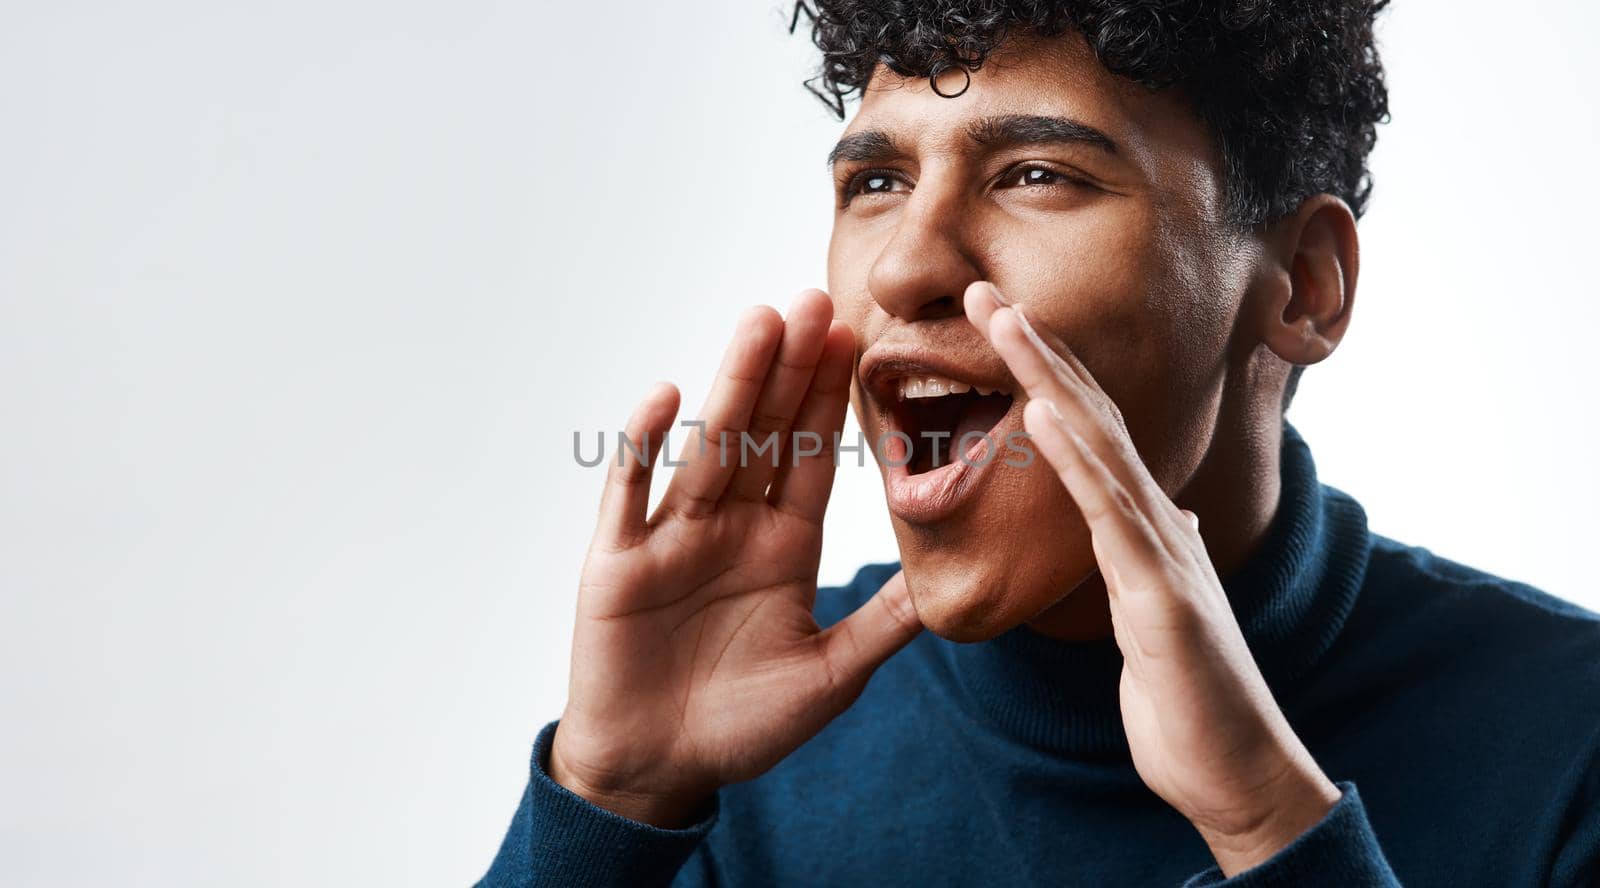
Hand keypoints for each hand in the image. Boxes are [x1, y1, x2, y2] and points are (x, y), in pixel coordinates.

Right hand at [549, 289, 923, 828]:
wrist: (657, 769)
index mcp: (784, 547)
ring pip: (710, 446)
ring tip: (759, 321)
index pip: (812, 458)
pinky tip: (667, 396)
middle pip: (765, 433)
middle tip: (814, 300)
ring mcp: (673, 537)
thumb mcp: (829, 676)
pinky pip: (631, 494)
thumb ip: (882, 626)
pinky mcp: (619, 561)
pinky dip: (643, 447)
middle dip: (790, 370)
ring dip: (734, 383)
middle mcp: (731, 527)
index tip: (854, 338)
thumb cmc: (742, 727)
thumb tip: (950, 587)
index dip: (831, 400)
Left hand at [964, 281, 1340, 876]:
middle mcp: (1156, 520)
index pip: (1087, 430)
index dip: (1044, 371)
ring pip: (1097, 443)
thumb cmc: (1192, 696)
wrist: (1234, 770)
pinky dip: (1073, 456)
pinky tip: (1039, 409)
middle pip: (1089, 413)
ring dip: (1046, 374)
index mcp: (1143, 524)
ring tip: (1001, 318)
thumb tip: (1165, 508)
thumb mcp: (1160, 608)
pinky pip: (1108, 512)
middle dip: (1036, 347)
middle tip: (981, 288)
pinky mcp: (1162, 592)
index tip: (998, 321)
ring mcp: (1162, 550)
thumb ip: (1155, 552)